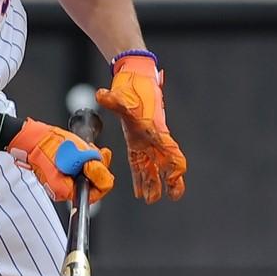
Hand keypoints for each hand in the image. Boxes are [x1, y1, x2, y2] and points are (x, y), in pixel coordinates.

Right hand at [7, 118, 113, 203]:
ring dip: (90, 160)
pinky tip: (81, 149)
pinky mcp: (62, 173)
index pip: (96, 192)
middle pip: (92, 184)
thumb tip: (101, 168)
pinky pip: (78, 169)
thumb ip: (93, 164)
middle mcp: (65, 191)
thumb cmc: (48, 146)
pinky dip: (82, 159)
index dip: (101, 176)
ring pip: (86, 175)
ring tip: (87, 148)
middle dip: (97, 167)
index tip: (99, 163)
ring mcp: (63, 182)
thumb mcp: (77, 153)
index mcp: (67, 191)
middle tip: (97, 153)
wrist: (32, 139)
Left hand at [96, 53, 186, 202]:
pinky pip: (139, 163)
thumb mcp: (124, 94)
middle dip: (170, 180)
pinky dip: (139, 177)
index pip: (171, 151)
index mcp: (156, 129)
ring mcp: (146, 141)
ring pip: (153, 167)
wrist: (135, 75)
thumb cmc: (134, 85)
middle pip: (167, 163)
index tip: (173, 177)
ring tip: (150, 200)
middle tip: (172, 196)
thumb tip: (101, 95)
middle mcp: (154, 137)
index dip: (175, 165)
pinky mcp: (136, 142)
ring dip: (153, 183)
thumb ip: (113, 99)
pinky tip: (138, 191)